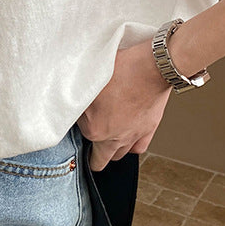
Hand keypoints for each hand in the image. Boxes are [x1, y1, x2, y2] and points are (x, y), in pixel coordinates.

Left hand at [77, 39, 172, 170]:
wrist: (152, 68)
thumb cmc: (122, 70)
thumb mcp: (89, 81)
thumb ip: (78, 97)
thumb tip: (72, 100)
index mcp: (94, 128)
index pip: (80, 132)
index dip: (79, 121)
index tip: (80, 115)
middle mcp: (113, 137)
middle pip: (98, 157)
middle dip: (90, 155)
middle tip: (87, 150)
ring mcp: (131, 136)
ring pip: (118, 155)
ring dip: (109, 151)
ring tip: (105, 145)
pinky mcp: (147, 130)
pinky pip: (138, 148)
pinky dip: (131, 147)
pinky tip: (127, 141)